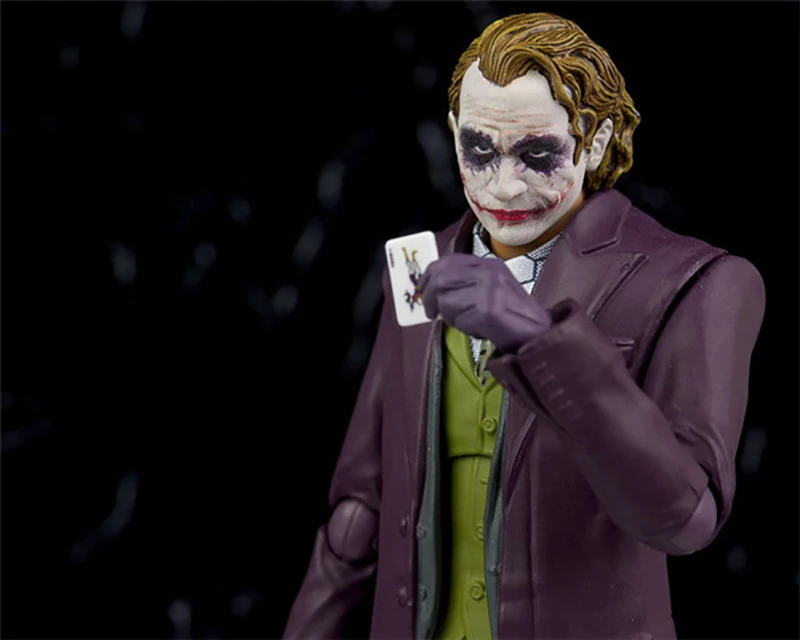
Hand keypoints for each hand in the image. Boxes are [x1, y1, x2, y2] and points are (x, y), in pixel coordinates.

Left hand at [418, 254, 551, 352]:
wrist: (536, 333)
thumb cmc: (514, 316)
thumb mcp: (493, 289)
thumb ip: (468, 284)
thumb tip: (437, 289)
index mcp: (489, 265)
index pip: (450, 261)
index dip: (430, 273)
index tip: (422, 286)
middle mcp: (487, 273)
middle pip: (441, 276)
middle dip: (429, 294)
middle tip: (428, 310)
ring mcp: (486, 290)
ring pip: (445, 296)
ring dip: (446, 312)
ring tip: (460, 321)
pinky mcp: (485, 309)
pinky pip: (455, 315)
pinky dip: (457, 323)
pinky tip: (471, 327)